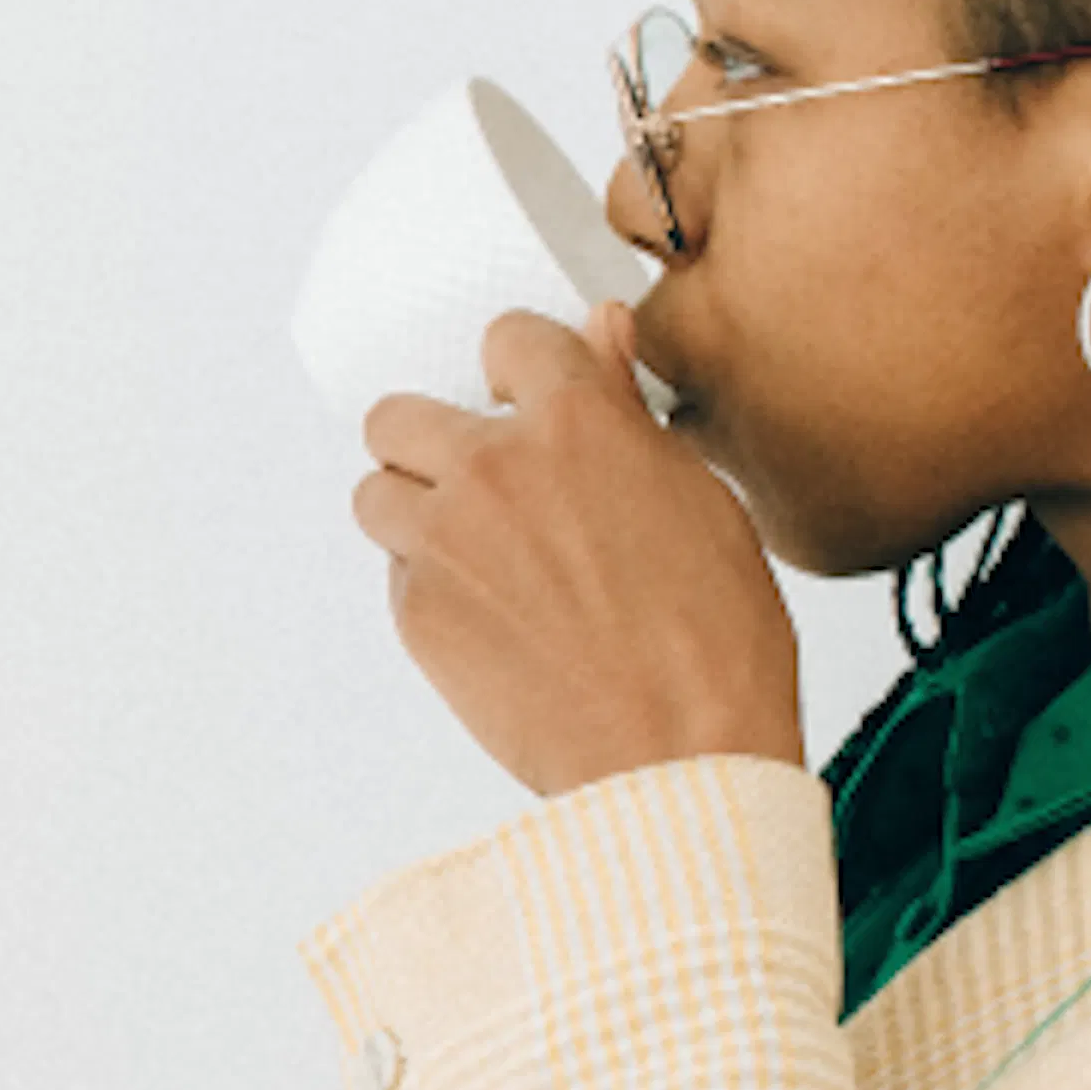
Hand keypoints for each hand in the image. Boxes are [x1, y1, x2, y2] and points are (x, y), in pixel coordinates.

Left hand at [349, 302, 802, 797]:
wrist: (678, 758)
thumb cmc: (715, 639)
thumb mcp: (698, 501)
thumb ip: (628, 413)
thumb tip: (602, 331)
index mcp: (576, 422)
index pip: (506, 338)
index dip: (519, 371)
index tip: (524, 397)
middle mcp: (493, 468)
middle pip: (399, 415)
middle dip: (432, 440)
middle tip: (476, 480)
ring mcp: (444, 541)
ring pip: (376, 492)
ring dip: (413, 511)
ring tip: (473, 552)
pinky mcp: (417, 612)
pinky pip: (396, 573)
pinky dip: (429, 584)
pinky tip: (492, 616)